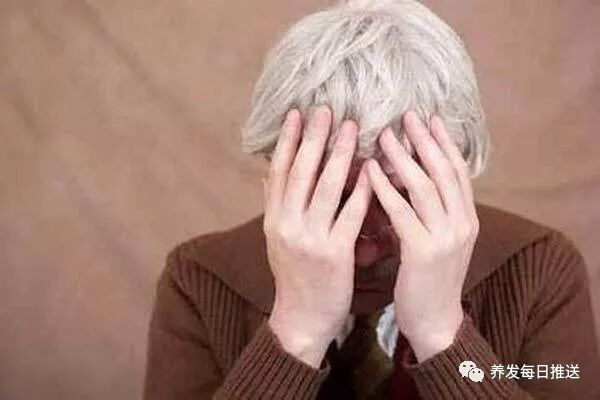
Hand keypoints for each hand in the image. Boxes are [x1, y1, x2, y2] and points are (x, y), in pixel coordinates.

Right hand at [263, 105, 371, 367]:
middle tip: (327, 108)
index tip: (298, 113)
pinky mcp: (335, 254)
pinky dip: (362, 191)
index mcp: (274, 220)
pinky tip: (373, 171)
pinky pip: (351, 216)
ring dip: (339, 155)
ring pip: (326, 189)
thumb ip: (275, 205)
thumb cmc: (295, 277)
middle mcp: (288, 225)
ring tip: (351, 128)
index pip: (280, 172)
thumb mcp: (277, 240)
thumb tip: (267, 173)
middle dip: (314, 138)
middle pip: (302, 173)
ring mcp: (311, 239)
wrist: (302, 319)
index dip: (289, 141)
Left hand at [366, 110, 479, 361]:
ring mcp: (446, 238)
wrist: (436, 322)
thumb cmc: (430, 280)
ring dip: (403, 159)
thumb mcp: (440, 241)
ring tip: (385, 136)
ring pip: (425, 187)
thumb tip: (412, 177)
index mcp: (468, 218)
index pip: (458, 171)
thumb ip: (433, 212)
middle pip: (444, 171)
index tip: (429, 117)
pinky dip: (385, 189)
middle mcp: (463, 223)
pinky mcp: (424, 253)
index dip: (444, 142)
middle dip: (425, 141)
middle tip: (407, 115)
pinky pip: (402, 212)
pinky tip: (369, 172)